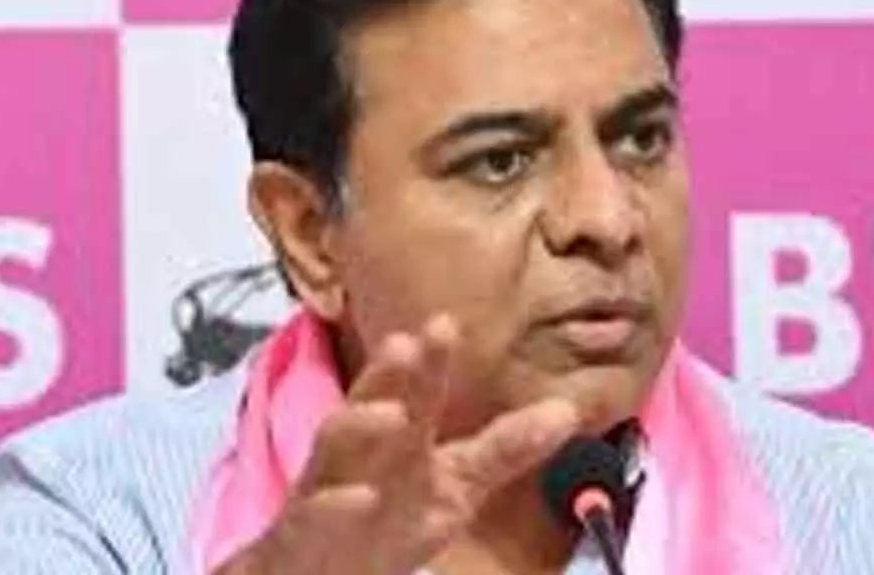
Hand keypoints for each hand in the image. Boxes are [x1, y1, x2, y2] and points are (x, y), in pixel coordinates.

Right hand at [217, 314, 578, 574]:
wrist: (322, 569)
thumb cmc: (389, 520)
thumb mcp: (456, 485)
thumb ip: (506, 449)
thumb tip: (568, 411)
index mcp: (402, 438)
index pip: (417, 390)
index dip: (431, 360)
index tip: (446, 324)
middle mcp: (364, 451)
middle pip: (372, 401)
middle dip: (389, 374)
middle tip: (408, 343)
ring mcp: (329, 485)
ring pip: (336, 445)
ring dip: (360, 424)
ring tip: (393, 413)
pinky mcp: (306, 529)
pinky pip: (316, 511)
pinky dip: (338, 504)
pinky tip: (361, 497)